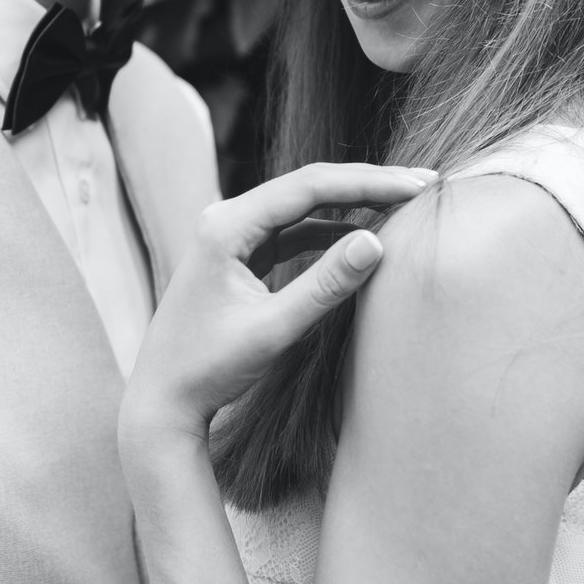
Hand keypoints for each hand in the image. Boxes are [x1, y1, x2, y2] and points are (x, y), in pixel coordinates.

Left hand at [121, 162, 435, 447]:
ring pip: (302, 206)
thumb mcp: (273, 329)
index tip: (415, 186)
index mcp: (226, 225)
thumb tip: (377, 242)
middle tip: (422, 185)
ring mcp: (231, 235)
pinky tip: (362, 235)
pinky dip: (329, 229)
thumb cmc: (209, 368)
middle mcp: (225, 218)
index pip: (309, 186)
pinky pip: (292, 231)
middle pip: (307, 187)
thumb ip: (325, 286)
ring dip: (350, 204)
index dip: (367, 182)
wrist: (161, 401)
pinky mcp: (239, 255)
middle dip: (365, 185)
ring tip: (401, 205)